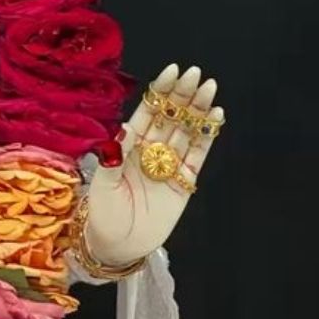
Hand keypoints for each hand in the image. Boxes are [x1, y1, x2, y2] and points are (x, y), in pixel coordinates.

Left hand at [84, 63, 223, 266]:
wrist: (117, 247)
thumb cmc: (103, 215)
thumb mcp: (103, 184)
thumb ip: (114, 158)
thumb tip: (123, 129)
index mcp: (129, 147)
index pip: (147, 112)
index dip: (160, 92)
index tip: (171, 71)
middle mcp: (150, 151)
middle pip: (170, 117)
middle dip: (182, 95)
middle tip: (195, 74)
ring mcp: (169, 165)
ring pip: (186, 131)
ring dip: (198, 110)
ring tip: (209, 88)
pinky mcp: (184, 182)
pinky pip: (198, 155)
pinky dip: (207, 136)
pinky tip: (215, 116)